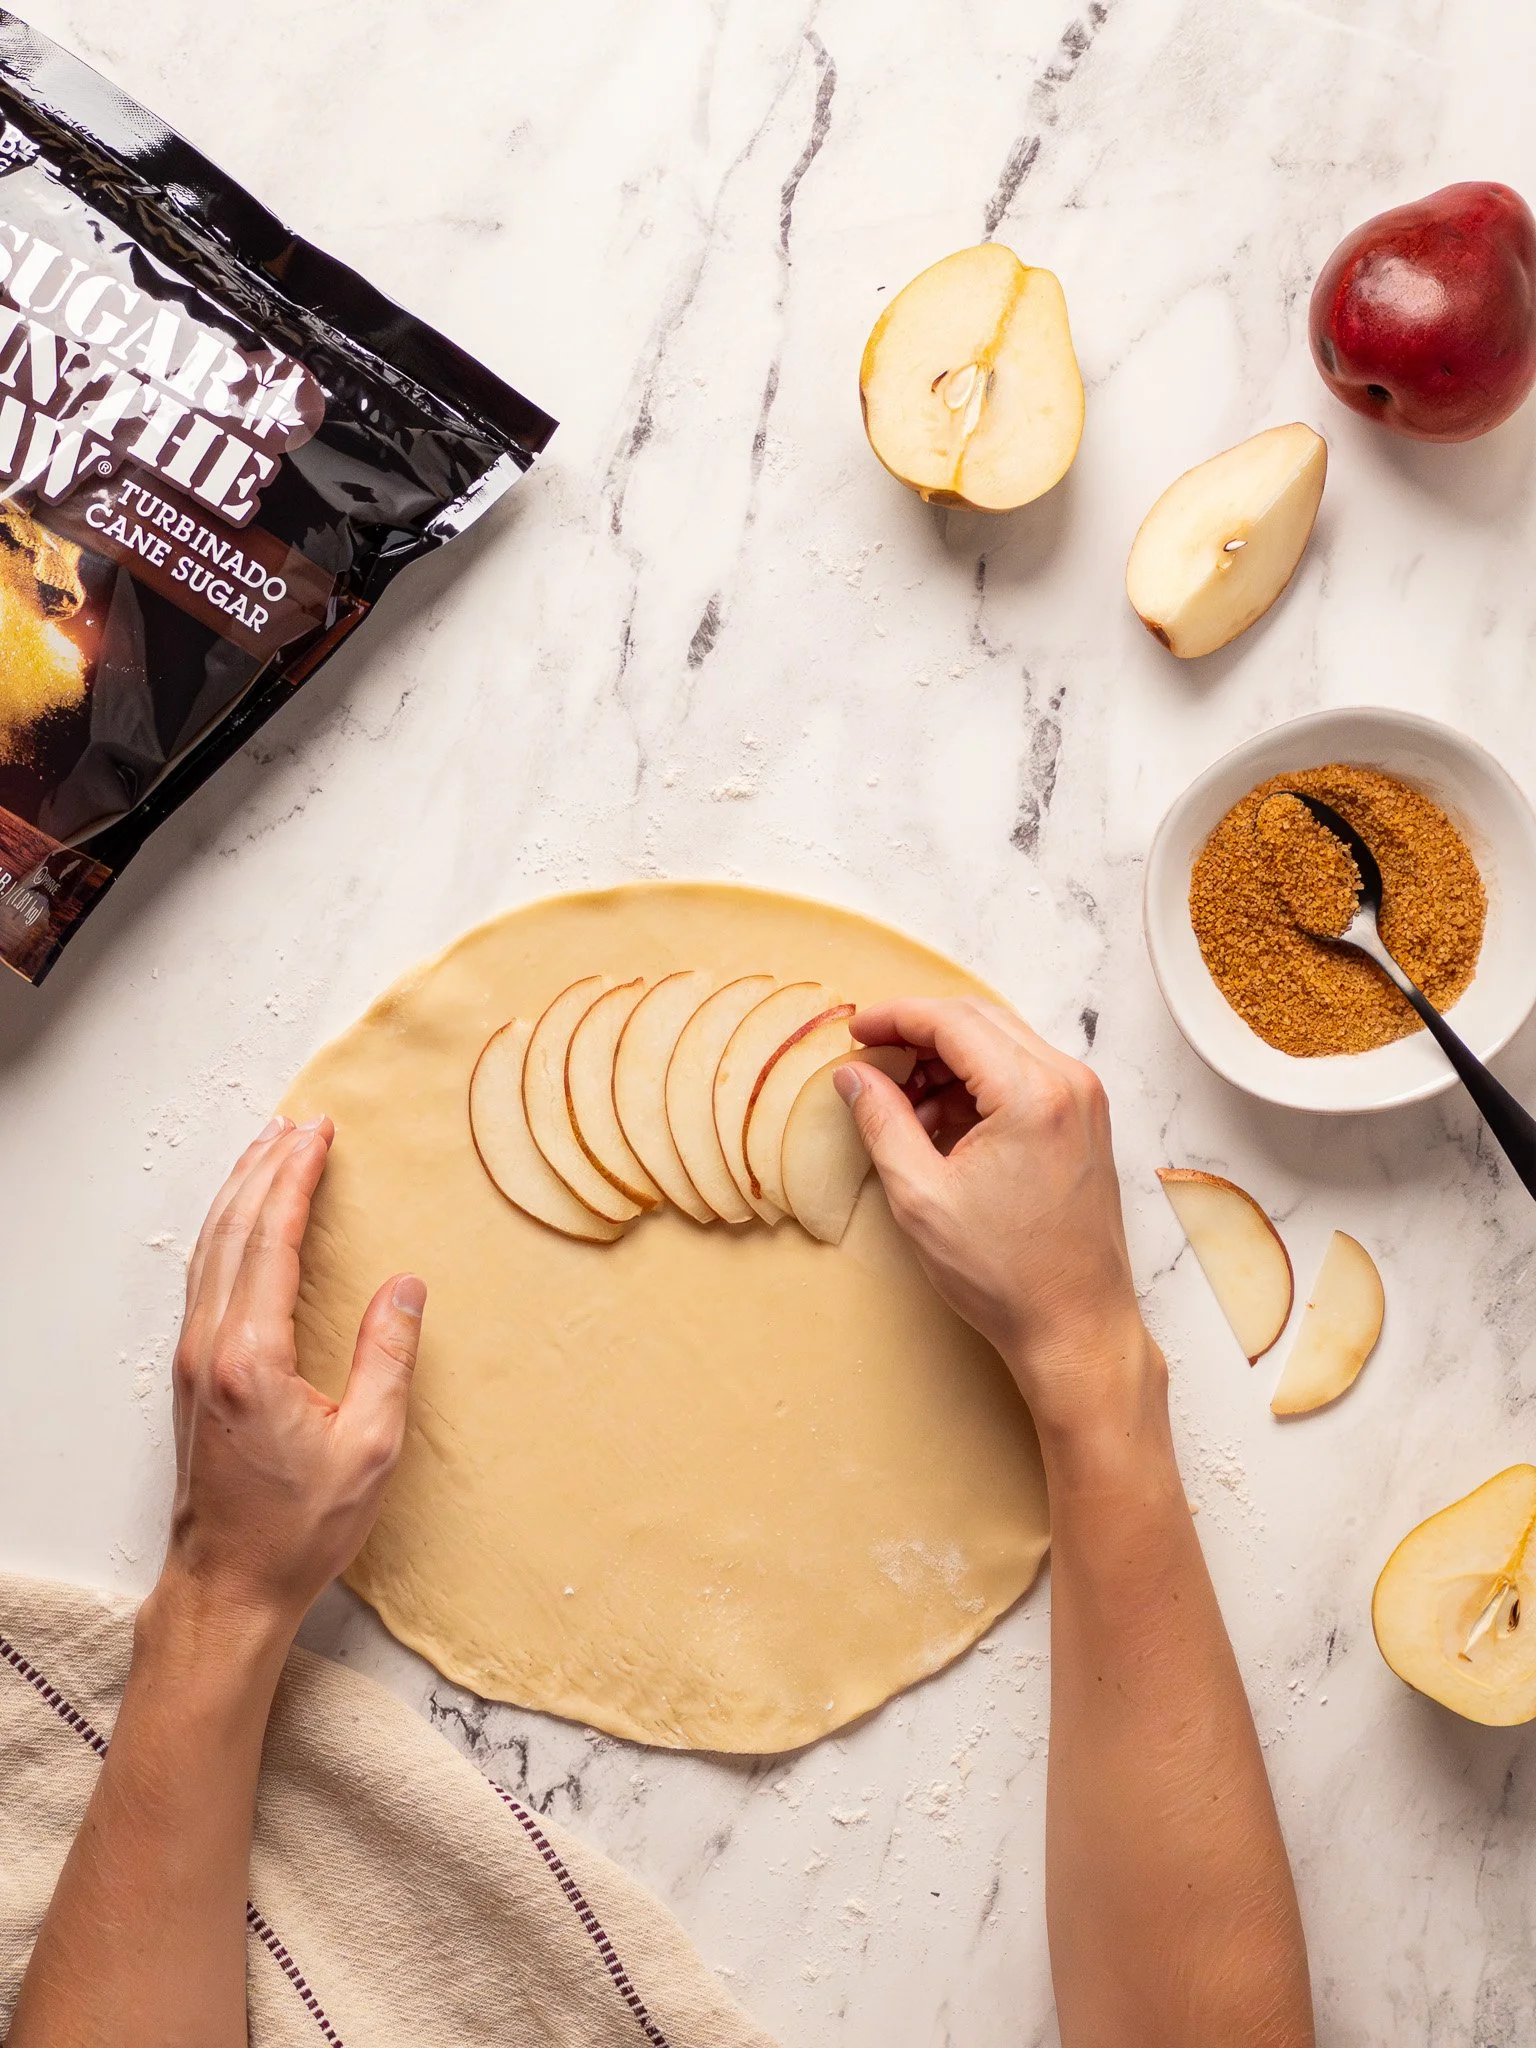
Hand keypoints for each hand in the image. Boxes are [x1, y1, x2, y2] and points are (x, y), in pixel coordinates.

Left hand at [150, 1114, 424, 1641]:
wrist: (228, 1585)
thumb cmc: (299, 1528)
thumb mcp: (370, 1447)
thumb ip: (388, 1359)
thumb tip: (406, 1287)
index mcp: (253, 1359)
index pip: (271, 1242)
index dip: (295, 1180)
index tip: (318, 1135)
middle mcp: (212, 1348)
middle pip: (231, 1232)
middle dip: (265, 1169)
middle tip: (299, 1123)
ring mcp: (194, 1360)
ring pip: (209, 1251)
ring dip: (239, 1193)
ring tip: (268, 1150)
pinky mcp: (194, 1375)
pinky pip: (204, 1278)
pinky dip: (225, 1232)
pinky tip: (243, 1223)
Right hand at [838, 998, 1159, 1443]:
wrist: (1076, 1327)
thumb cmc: (1005, 1275)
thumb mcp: (921, 1196)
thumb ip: (882, 1121)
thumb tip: (854, 1075)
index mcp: (1032, 1094)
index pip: (952, 1020)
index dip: (894, 1017)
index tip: (854, 1031)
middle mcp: (1068, 1083)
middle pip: (980, 1020)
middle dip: (919, 1032)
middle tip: (870, 1059)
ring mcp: (1084, 1101)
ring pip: (1002, 1043)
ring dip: (947, 1059)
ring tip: (902, 1105)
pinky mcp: (1085, 1122)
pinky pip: (1023, 1074)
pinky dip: (978, 1083)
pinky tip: (941, 1122)